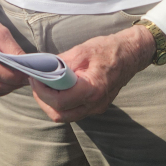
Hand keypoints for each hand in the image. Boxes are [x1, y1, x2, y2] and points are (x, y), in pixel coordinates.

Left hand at [29, 25, 154, 122]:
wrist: (130, 53)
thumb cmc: (107, 49)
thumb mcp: (81, 50)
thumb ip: (61, 63)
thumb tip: (42, 69)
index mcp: (92, 89)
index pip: (60, 102)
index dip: (42, 92)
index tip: (35, 78)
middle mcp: (95, 104)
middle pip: (60, 115)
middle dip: (43, 101)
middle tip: (36, 83)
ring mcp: (97, 108)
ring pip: (66, 116)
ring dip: (51, 104)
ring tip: (44, 85)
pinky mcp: (96, 106)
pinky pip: (74, 111)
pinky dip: (61, 103)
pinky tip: (57, 88)